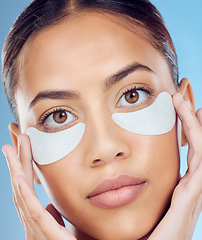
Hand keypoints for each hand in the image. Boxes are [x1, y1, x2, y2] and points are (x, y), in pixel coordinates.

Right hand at [2, 135, 75, 239]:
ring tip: (10, 150)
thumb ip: (54, 217)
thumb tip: (50, 206)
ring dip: (16, 170)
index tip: (22, 148)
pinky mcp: (45, 236)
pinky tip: (18, 178)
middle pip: (21, 187)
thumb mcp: (63, 228)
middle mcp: (32, 223)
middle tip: (12, 141)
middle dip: (16, 163)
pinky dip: (23, 194)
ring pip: (22, 195)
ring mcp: (36, 230)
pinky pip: (32, 212)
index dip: (22, 168)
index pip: (28, 189)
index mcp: (37, 220)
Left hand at [149, 93, 201, 239]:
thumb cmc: (145, 235)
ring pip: (200, 149)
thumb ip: (136, 192)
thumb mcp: (143, 207)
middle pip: (196, 148)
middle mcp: (190, 187)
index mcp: (179, 189)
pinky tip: (193, 118)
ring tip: (186, 103)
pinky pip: (200, 160)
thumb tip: (120, 177)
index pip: (187, 155)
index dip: (185, 134)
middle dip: (191, 124)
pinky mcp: (192, 194)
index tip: (177, 114)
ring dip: (194, 125)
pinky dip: (198, 138)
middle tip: (183, 101)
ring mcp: (194, 191)